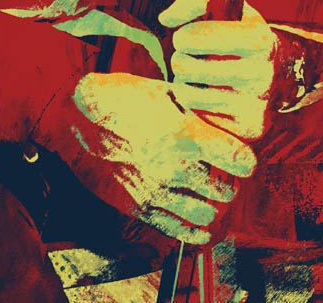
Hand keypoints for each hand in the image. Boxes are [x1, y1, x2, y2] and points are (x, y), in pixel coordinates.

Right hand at [37, 72, 256, 243]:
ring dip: (212, 206)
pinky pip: (181, 232)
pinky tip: (200, 222)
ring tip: (207, 194)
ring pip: (207, 214)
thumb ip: (195, 107)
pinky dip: (197, 231)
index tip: (243, 158)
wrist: (76, 117)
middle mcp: (174, 166)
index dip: (246, 160)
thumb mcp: (162, 90)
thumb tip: (223, 114)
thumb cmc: (120, 97)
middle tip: (222, 174)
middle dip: (229, 183)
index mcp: (184, 133)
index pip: (238, 159)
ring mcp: (157, 190)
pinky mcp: (140, 207)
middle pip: (227, 191)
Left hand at [159, 0, 278, 141]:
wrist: (284, 71)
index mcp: (259, 40)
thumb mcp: (229, 6)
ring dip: (186, 81)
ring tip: (201, 74)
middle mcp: (262, 75)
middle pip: (184, 66)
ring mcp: (257, 106)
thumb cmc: (243, 31)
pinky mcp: (249, 129)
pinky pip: (198, 113)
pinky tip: (211, 93)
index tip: (189, 36)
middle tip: (193, 57)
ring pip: (187, 93)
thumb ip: (194, 1)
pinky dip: (196, 102)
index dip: (183, 35)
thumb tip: (165, 19)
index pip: (193, 37)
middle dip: (181, 57)